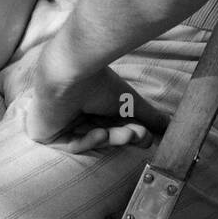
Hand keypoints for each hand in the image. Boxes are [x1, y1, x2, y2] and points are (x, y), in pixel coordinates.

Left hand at [23, 50, 167, 154]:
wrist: (71, 71)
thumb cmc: (99, 82)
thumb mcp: (130, 102)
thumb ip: (150, 116)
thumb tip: (172, 127)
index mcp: (92, 103)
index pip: (112, 125)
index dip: (129, 133)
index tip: (146, 135)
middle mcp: (75, 112)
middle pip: (102, 135)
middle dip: (122, 137)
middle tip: (138, 135)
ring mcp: (59, 123)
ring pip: (89, 141)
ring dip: (110, 139)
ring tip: (125, 133)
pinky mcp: (45, 133)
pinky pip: (71, 146)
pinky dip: (87, 141)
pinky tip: (97, 132)